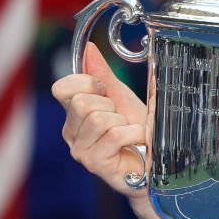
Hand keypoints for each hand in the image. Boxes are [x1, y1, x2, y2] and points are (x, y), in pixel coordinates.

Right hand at [52, 42, 203, 218]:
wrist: (157, 170)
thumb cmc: (140, 137)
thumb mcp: (124, 100)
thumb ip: (105, 75)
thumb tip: (90, 49)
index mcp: (75, 115)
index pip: (62, 88)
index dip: (87, 82)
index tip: (107, 90)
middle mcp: (71, 133)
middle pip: (82, 101)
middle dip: (112, 105)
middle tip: (124, 119)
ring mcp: (80, 150)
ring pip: (97, 117)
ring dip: (125, 121)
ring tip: (131, 134)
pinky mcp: (94, 163)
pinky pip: (115, 133)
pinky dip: (135, 133)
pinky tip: (139, 143)